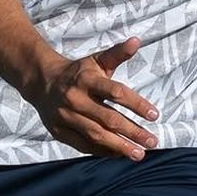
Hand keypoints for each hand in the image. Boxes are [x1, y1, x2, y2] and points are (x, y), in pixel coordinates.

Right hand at [27, 36, 158, 160]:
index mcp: (86, 80)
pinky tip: (119, 154)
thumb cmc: (77, 72)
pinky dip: (102, 151)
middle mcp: (75, 99)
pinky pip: (83, 145)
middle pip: (108, 118)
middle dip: (133, 132)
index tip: (154, 115)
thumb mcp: (97, 60)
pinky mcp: (59, 131)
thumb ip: (118, 54)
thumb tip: (136, 41)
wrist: (42, 82)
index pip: (116, 93)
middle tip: (152, 142)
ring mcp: (65, 117)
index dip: (137, 104)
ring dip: (119, 146)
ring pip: (96, 135)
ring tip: (139, 154)